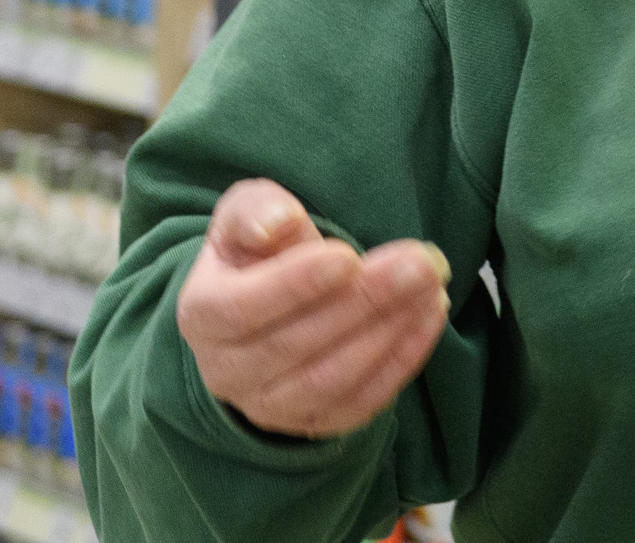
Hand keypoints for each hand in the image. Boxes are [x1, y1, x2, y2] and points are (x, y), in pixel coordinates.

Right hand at [174, 179, 450, 439]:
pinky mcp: (313, 422)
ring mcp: (269, 406)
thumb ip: (256, 211)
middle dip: (365, 302)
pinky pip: (359, 404)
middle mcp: (227, 372)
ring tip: (432, 286)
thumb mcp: (245, 215)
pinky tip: (430, 315)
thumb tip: (277, 224)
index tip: (348, 257)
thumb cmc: (256, 251)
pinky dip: (401, 362)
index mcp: (201, 314)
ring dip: (389, 333)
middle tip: (421, 263)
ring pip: (330, 381)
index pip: (241, 310)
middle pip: (296, 346)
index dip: (294, 286)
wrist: (264, 305)